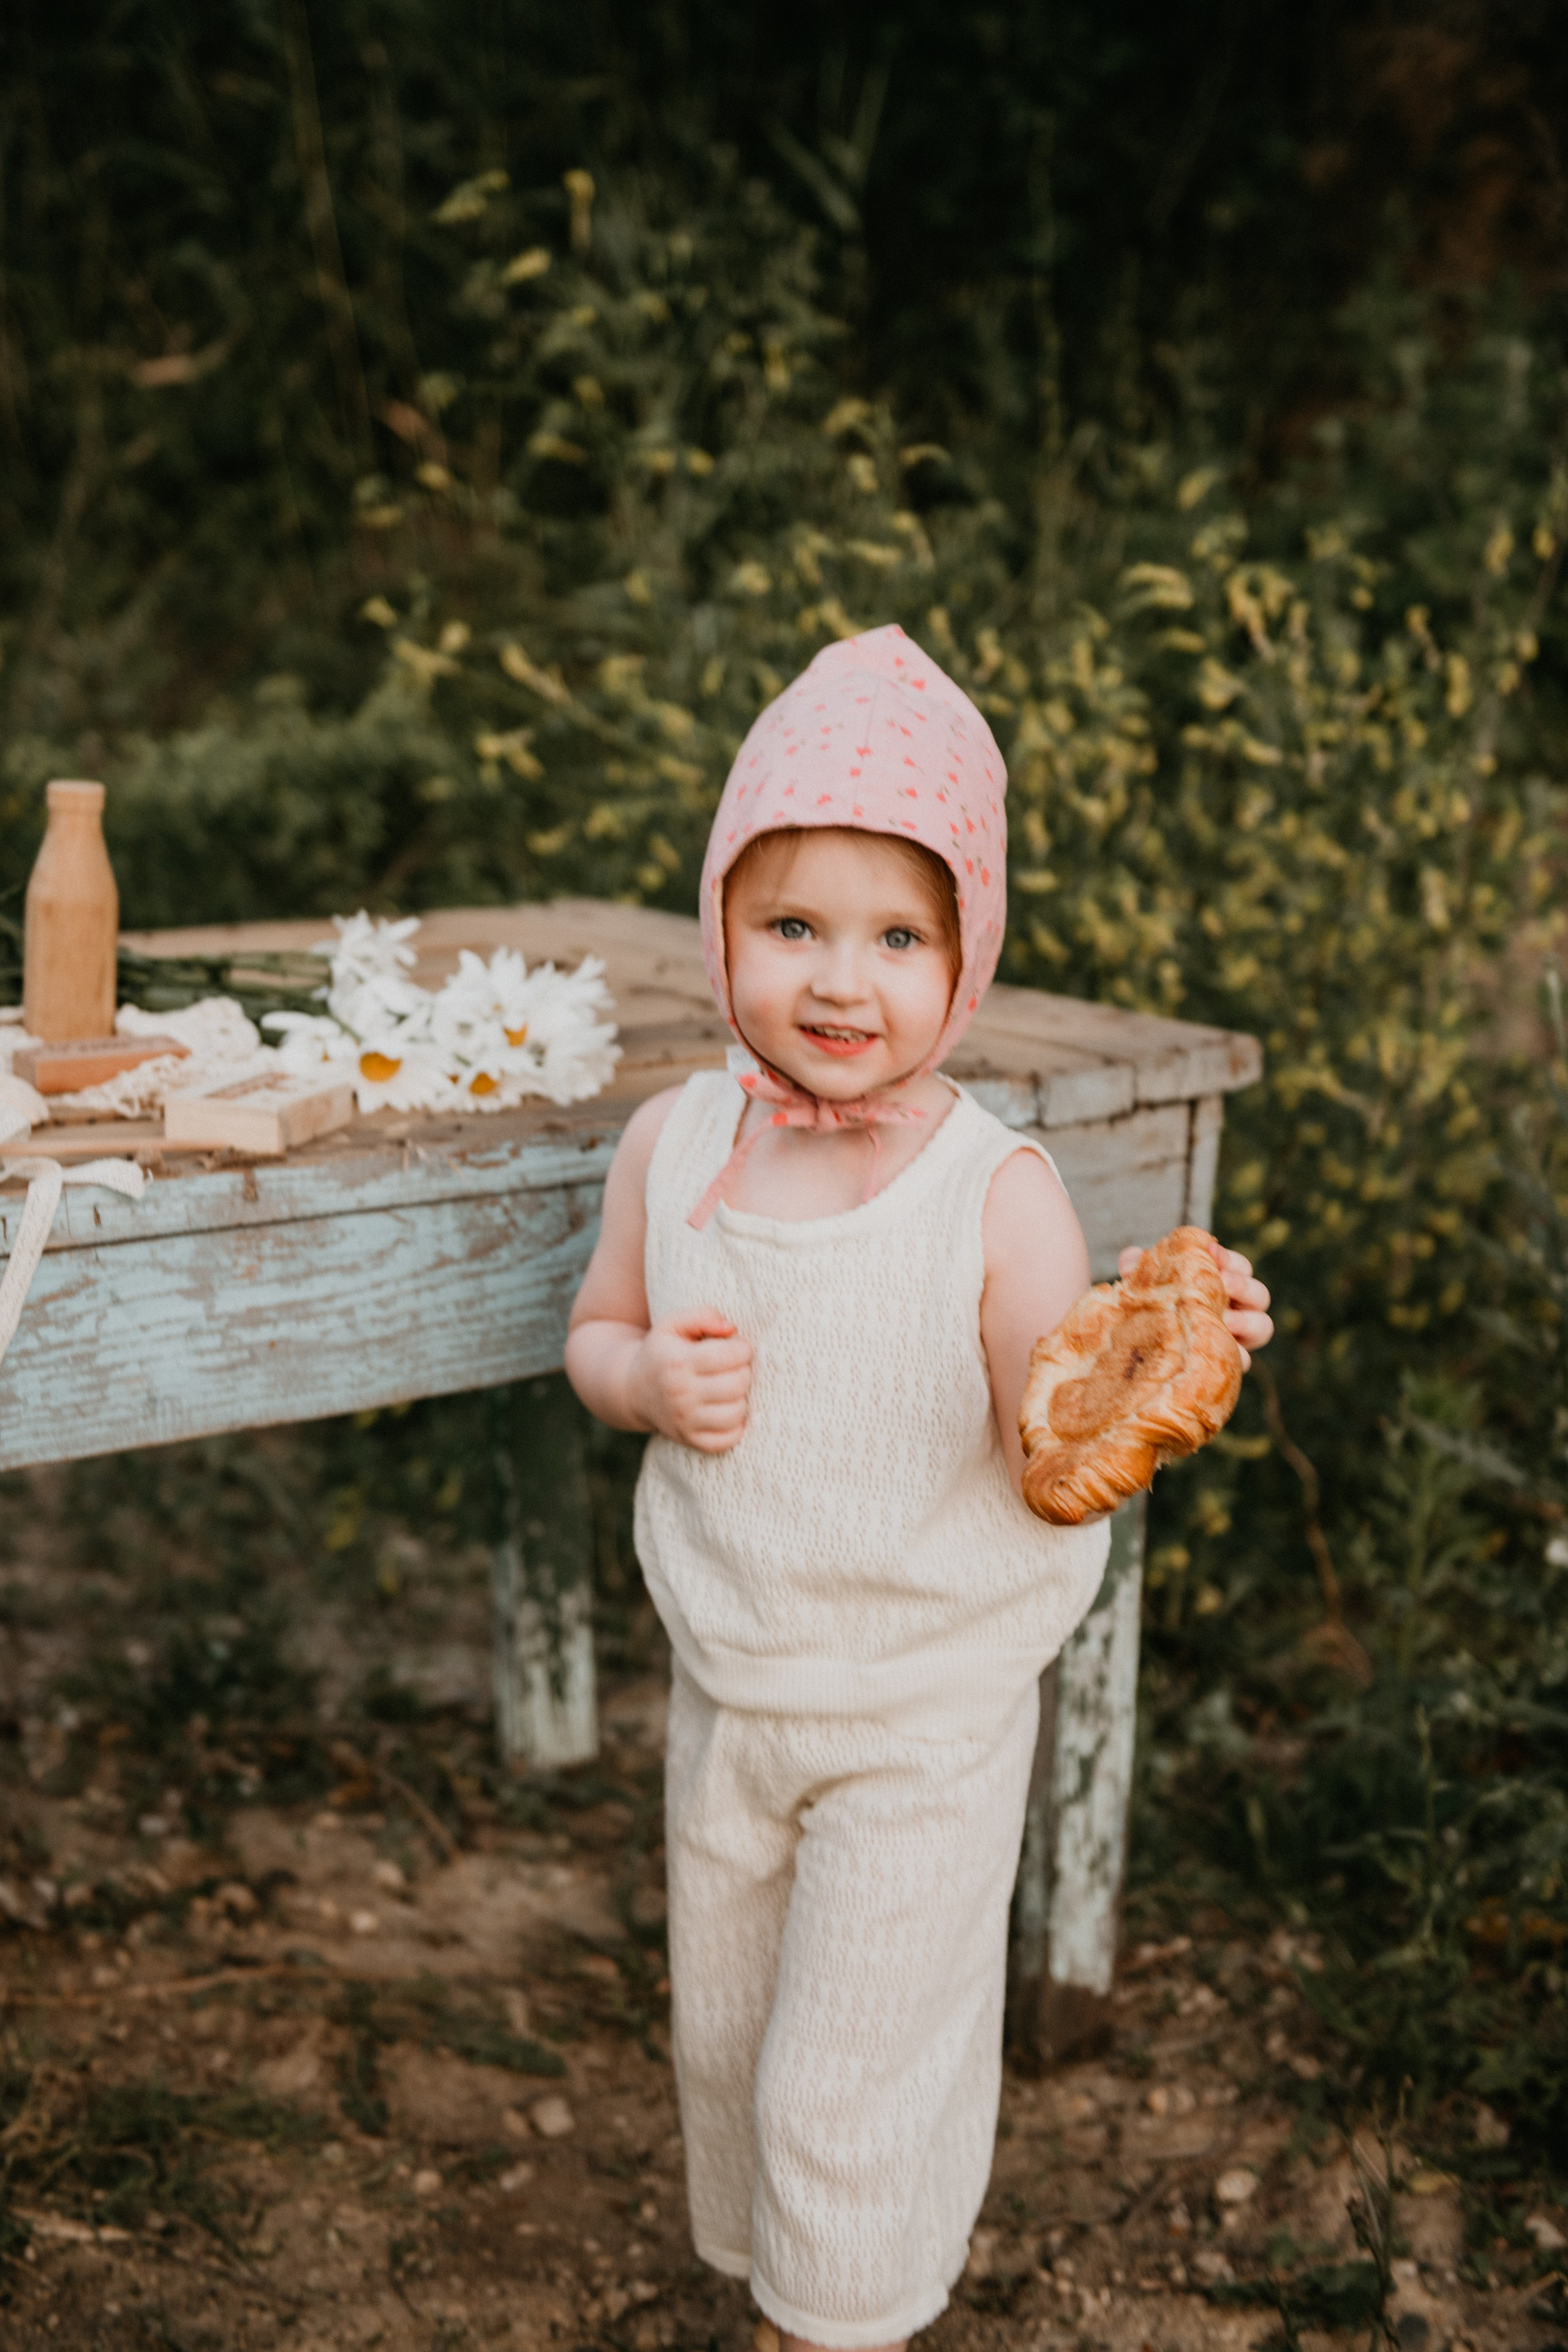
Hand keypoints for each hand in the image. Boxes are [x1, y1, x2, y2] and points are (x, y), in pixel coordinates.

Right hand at [628, 1308, 752, 1452]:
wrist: (633, 1390)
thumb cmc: (662, 1352)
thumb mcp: (672, 1324)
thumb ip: (702, 1316)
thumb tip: (731, 1329)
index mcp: (678, 1362)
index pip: (730, 1355)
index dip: (742, 1348)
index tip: (737, 1347)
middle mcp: (680, 1394)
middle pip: (737, 1383)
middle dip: (744, 1371)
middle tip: (735, 1368)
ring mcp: (685, 1420)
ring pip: (736, 1412)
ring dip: (741, 1398)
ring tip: (730, 1388)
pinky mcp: (690, 1439)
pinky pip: (729, 1439)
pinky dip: (735, 1426)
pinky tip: (727, 1410)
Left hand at [1117, 1236, 1273, 1369]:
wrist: (1140, 1357)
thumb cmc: (1148, 1310)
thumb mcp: (1141, 1288)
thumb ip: (1137, 1270)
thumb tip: (1131, 1256)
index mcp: (1221, 1286)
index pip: (1239, 1267)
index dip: (1229, 1259)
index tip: (1212, 1252)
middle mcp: (1236, 1311)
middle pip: (1259, 1294)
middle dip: (1243, 1285)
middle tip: (1224, 1283)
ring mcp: (1237, 1339)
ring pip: (1262, 1326)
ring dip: (1247, 1320)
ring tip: (1226, 1319)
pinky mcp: (1229, 1364)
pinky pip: (1245, 1359)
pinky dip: (1237, 1354)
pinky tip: (1222, 1350)